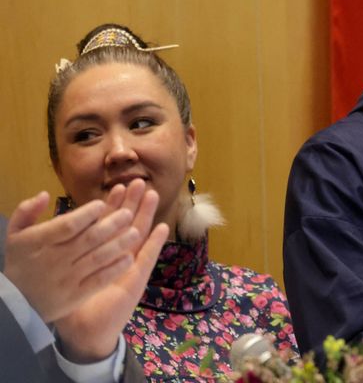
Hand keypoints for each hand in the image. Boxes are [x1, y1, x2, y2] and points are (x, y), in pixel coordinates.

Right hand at [3, 186, 143, 322]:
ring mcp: (67, 279)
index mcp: (40, 242)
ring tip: (136, 232)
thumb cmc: (21, 262)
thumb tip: (44, 194)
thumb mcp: (15, 235)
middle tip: (129, 213)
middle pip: (89, 239)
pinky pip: (99, 280)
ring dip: (120, 244)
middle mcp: (54, 260)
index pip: (68, 225)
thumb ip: (27, 211)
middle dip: (112, 224)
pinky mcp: (76, 295)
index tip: (102, 204)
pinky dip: (115, 268)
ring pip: (98, 258)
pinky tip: (130, 258)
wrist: (16, 303)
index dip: (87, 214)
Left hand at [55, 179, 167, 362]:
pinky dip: (155, 244)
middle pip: (126, 224)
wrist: (86, 331)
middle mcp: (116, 256)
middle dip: (132, 203)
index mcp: (98, 253)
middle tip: (138, 181)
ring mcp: (128, 267)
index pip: (106, 224)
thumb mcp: (60, 275)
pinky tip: (162, 228)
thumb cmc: (73, 305)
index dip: (112, 205)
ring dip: (147, 216)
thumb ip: (58, 254)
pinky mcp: (135, 281)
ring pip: (139, 236)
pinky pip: (147, 259)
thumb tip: (50, 231)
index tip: (116, 187)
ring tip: (153, 195)